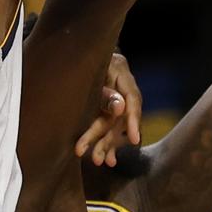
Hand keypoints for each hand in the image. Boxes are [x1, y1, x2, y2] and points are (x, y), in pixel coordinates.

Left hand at [74, 52, 142, 166]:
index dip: (133, 120)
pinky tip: (106, 157)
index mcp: (122, 73)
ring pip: (114, 124)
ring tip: (100, 162)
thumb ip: (105, 92)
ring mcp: (115, 96)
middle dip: (107, 139)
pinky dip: (106, 141)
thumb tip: (121, 108)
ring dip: (107, 144)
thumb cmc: (81, 58)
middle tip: (97, 159)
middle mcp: (122, 87)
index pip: (133, 100)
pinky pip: (108, 124)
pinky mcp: (105, 104)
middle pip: (119, 117)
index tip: (135, 140)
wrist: (76, 49)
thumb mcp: (93, 72)